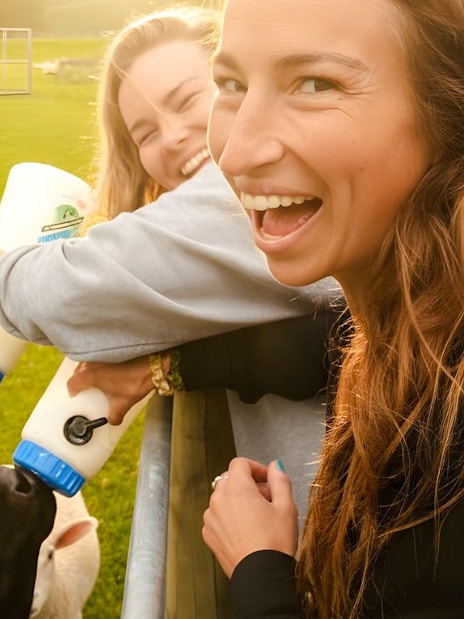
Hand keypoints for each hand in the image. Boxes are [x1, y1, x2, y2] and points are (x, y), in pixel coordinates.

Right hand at [67, 356, 153, 424]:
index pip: (72, 383)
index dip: (73, 391)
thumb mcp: (124, 403)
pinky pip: (97, 355)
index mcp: (89, 375)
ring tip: (96, 378)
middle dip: (80, 379)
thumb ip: (115, 416)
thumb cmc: (136, 379)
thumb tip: (112, 421)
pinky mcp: (108, 347)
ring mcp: (99, 352)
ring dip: (88, 369)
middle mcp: (91, 361)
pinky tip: (106, 367)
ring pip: (86, 361)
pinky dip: (97, 361)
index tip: (76, 395)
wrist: (152, 362)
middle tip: (86, 388)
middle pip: (77, 371)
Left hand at [202, 457, 297, 577]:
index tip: (267, 479)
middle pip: (231, 479)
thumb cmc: (275, 543)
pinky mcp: (209, 534)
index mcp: (237, 488)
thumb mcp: (286, 506)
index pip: (240, 463)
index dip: (256, 468)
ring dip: (238, 501)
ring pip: (223, 498)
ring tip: (258, 518)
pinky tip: (246, 531)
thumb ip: (280, 480)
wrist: (261, 577)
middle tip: (267, 500)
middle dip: (249, 484)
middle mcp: (219, 500)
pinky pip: (218, 516)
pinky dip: (229, 517)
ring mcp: (211, 518)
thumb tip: (276, 466)